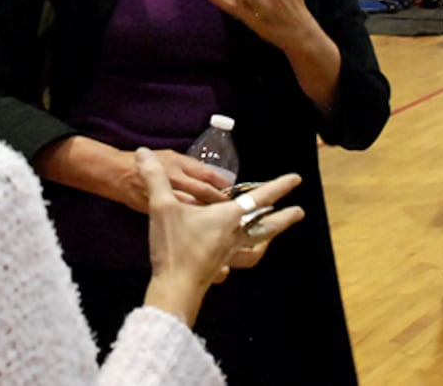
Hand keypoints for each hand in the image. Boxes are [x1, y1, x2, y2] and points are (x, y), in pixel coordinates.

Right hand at [137, 147, 304, 325]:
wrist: (173, 290)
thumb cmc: (174, 247)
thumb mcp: (161, 207)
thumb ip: (155, 178)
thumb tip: (143, 153)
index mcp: (228, 218)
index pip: (259, 198)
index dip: (279, 187)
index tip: (297, 179)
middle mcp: (234, 236)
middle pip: (266, 226)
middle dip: (284, 218)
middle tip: (300, 212)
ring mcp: (228, 255)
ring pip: (256, 245)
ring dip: (266, 238)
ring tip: (271, 236)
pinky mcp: (217, 268)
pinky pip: (238, 260)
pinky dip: (242, 255)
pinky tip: (236, 258)